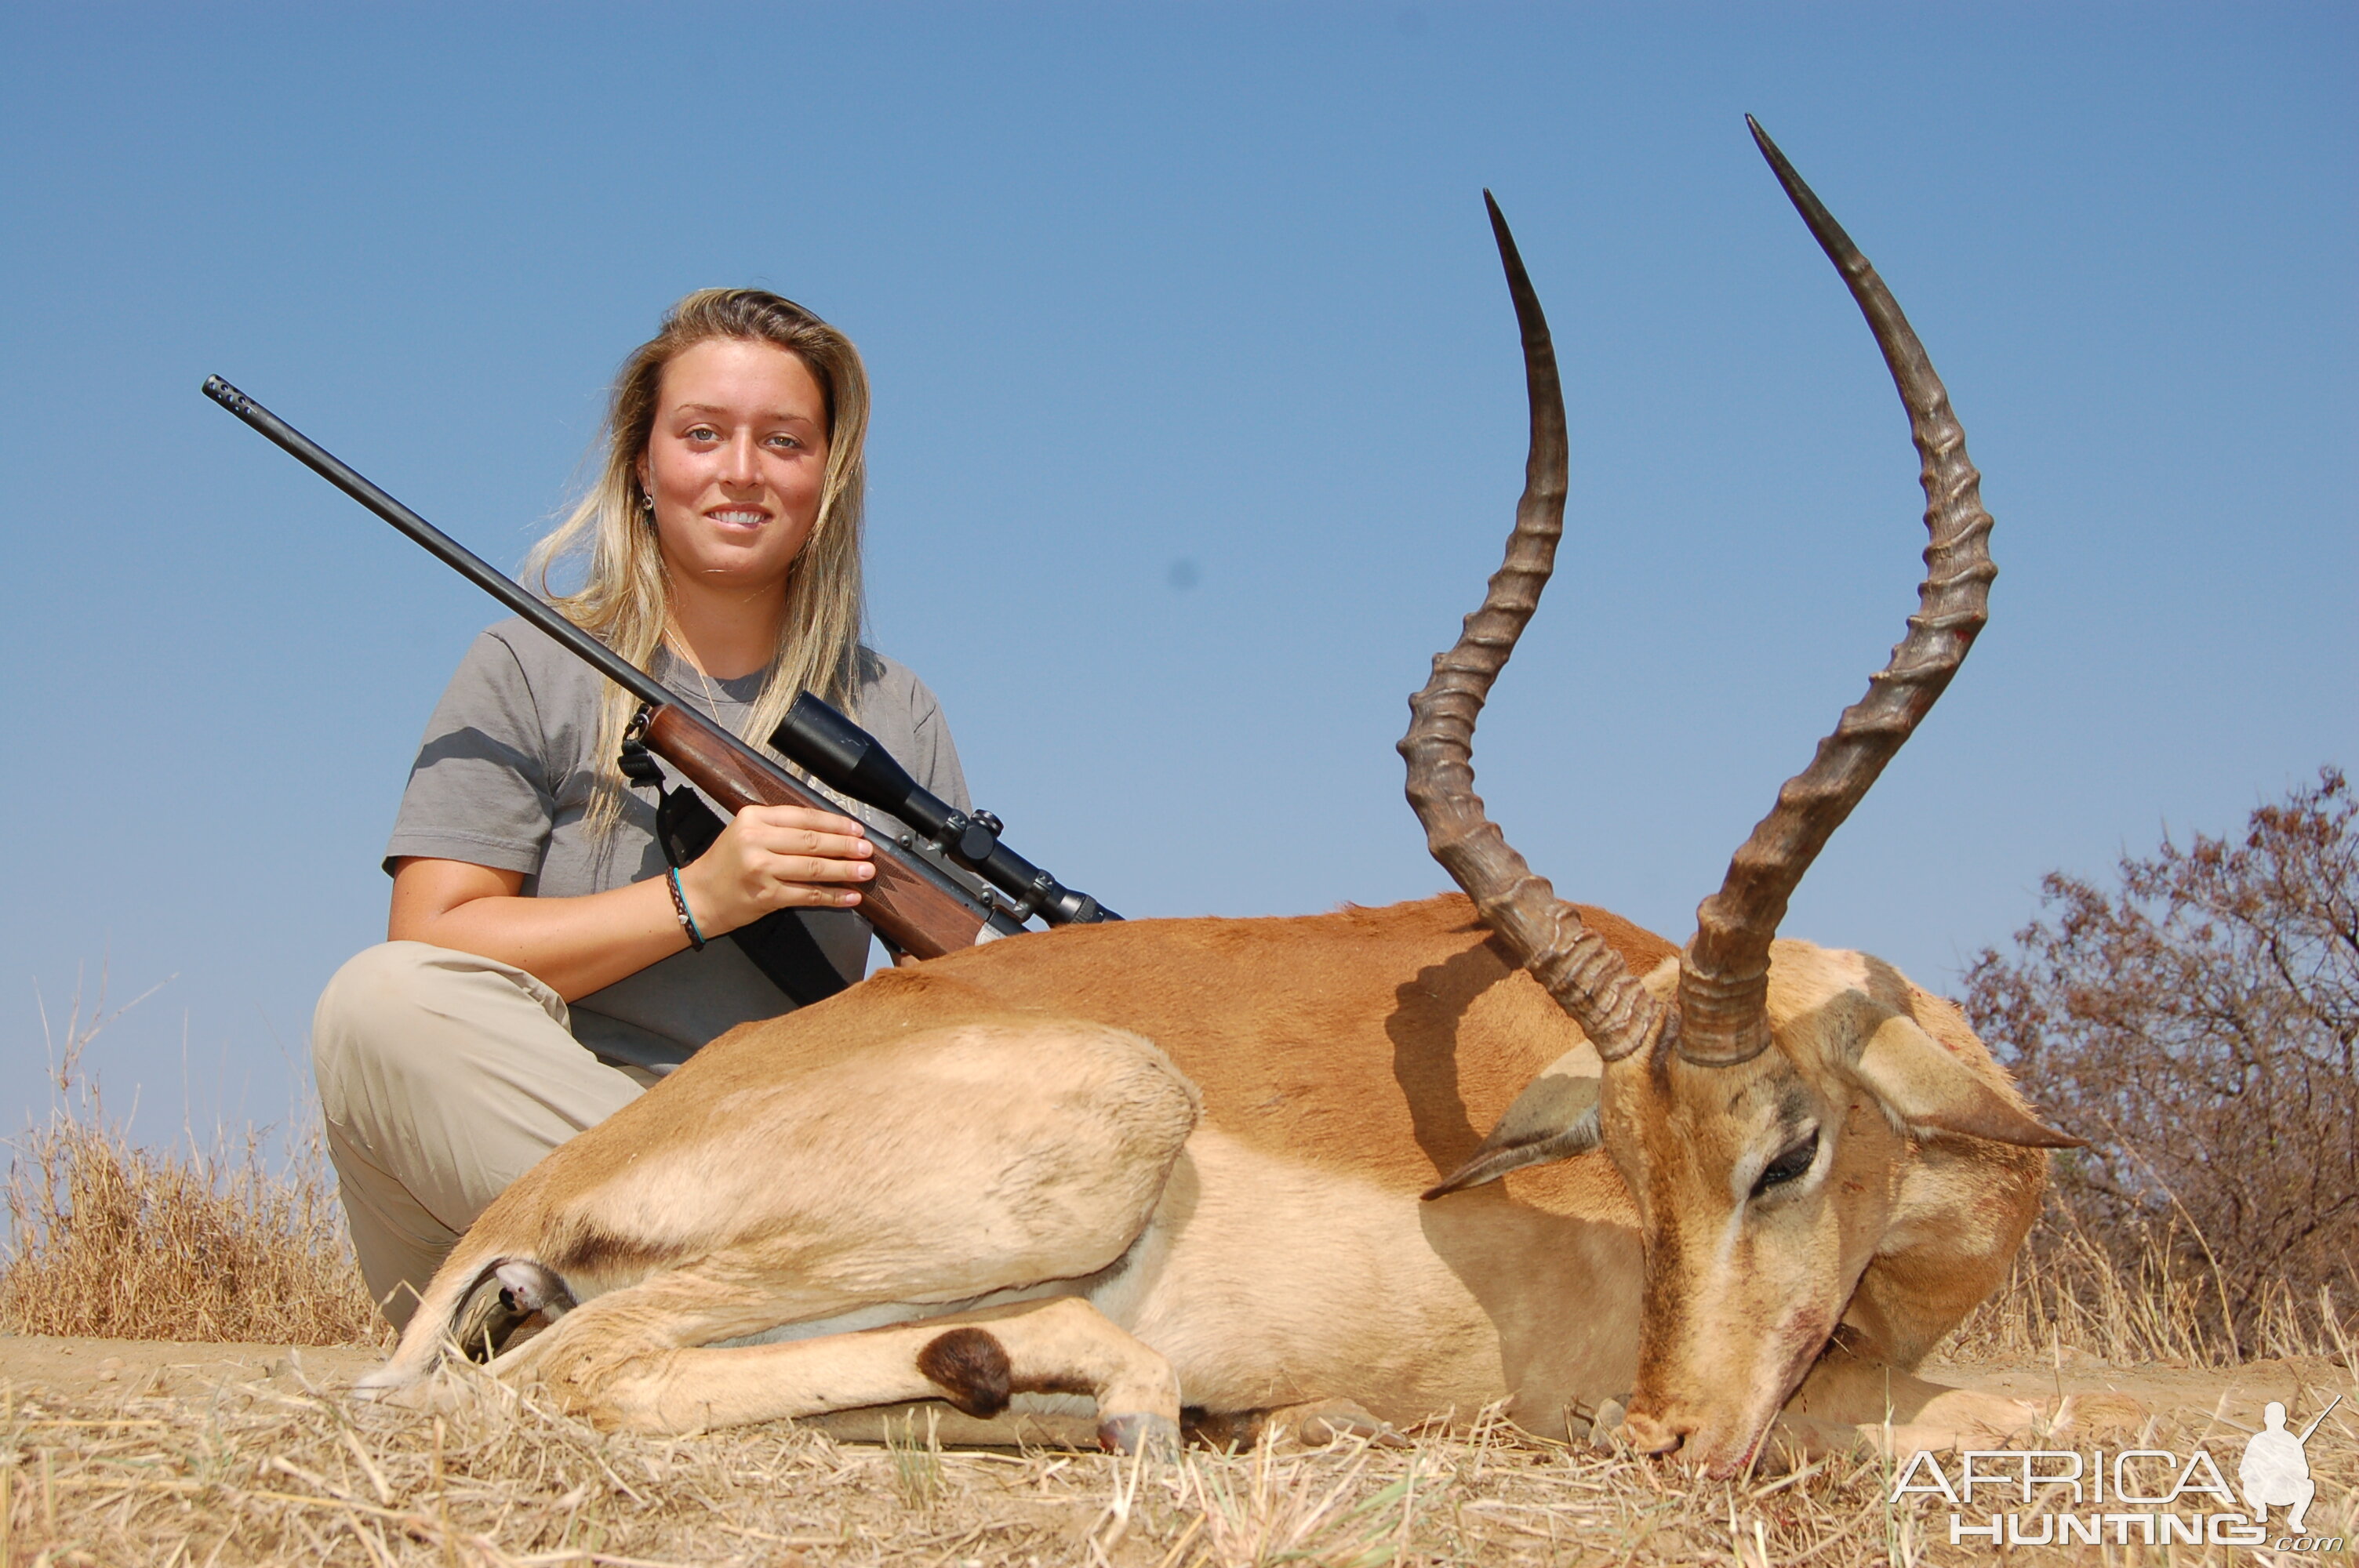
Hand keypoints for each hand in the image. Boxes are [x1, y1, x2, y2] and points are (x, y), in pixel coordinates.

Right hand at [676, 804, 874, 936]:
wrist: (698, 896)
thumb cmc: (725, 864)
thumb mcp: (746, 832)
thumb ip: (780, 827)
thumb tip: (828, 829)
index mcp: (753, 818)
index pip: (803, 817)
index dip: (834, 823)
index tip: (856, 828)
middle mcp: (756, 841)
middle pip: (812, 841)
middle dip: (845, 846)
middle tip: (867, 849)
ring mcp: (761, 869)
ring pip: (813, 868)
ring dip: (845, 870)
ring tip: (866, 871)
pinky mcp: (766, 895)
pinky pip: (808, 895)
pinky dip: (833, 896)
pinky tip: (851, 896)